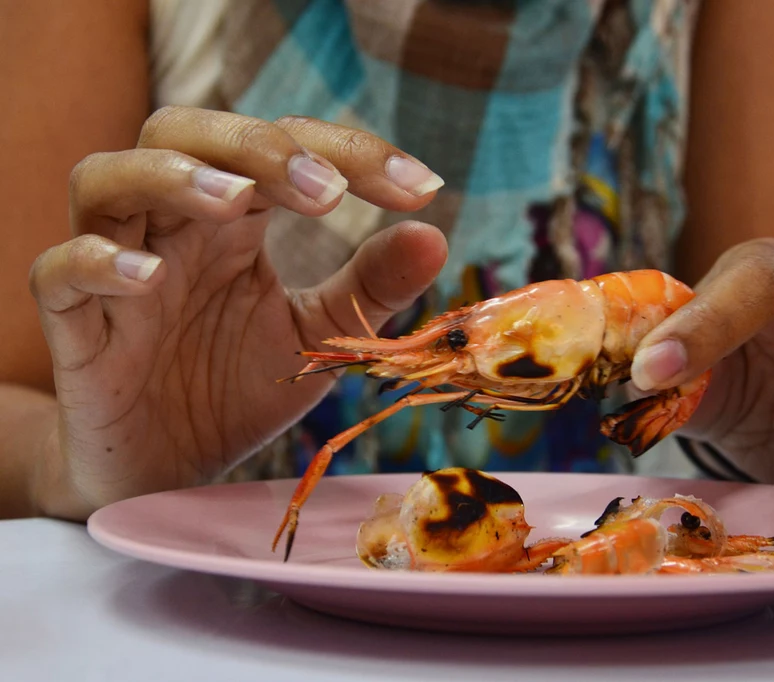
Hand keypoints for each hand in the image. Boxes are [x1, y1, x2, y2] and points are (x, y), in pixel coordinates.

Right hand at [29, 106, 447, 518]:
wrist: (170, 470)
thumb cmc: (236, 387)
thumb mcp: (318, 334)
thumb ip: (370, 286)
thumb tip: (434, 234)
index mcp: (234, 220)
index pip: (283, 148)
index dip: (352, 154)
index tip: (424, 187)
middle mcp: (172, 226)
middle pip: (182, 132)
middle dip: (256, 147)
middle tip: (328, 191)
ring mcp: (116, 269)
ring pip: (107, 179)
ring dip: (170, 177)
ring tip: (234, 199)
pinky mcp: (74, 326)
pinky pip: (60, 272)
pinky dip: (99, 263)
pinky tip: (150, 279)